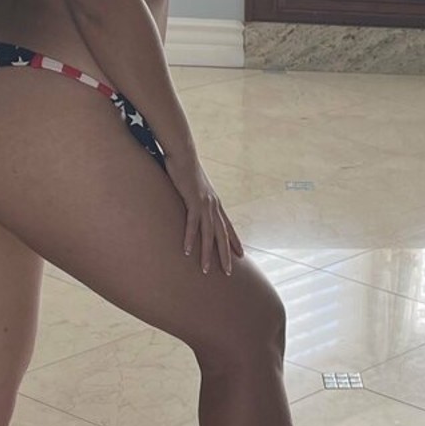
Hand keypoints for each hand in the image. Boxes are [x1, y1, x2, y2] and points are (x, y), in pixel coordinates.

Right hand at [164, 149, 244, 276]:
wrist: (184, 153)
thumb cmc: (187, 169)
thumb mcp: (195, 187)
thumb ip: (196, 198)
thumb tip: (194, 204)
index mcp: (215, 203)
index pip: (228, 226)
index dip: (234, 241)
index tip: (241, 255)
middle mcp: (213, 205)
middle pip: (222, 234)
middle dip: (225, 254)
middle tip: (228, 272)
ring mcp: (205, 204)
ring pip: (209, 234)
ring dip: (207, 253)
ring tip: (206, 270)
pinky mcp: (193, 200)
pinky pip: (192, 224)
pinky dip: (190, 238)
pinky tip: (187, 251)